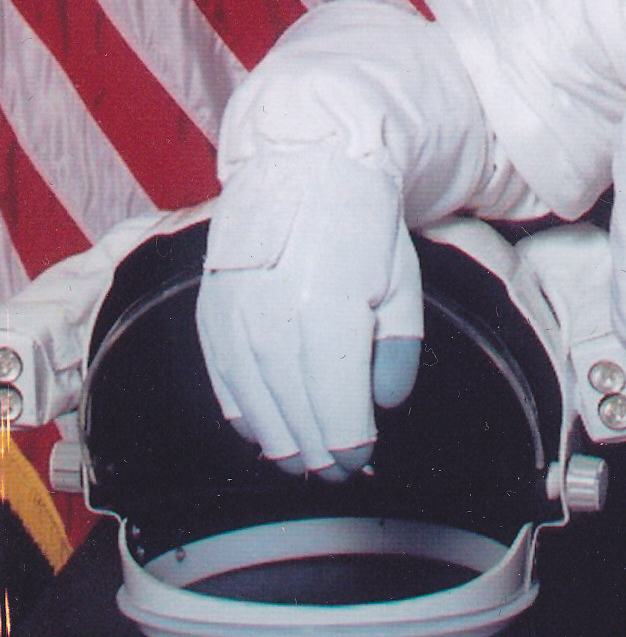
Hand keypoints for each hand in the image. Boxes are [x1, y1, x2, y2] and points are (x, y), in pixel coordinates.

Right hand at [196, 151, 422, 478]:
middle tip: (341, 470)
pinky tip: (267, 433)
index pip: (338, 416)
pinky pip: (226, 389)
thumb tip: (382, 406)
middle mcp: (274, 327)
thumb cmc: (363, 227)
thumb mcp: (402, 287)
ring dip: (285, 445)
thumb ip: (396, 353)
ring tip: (307, 460)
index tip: (363, 459)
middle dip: (322, 455)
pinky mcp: (212, 319)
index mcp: (330, 320)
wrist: (304, 166)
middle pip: (297, 424)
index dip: (352, 448)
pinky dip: (248, 418)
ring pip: (258, 415)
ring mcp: (236, 325)